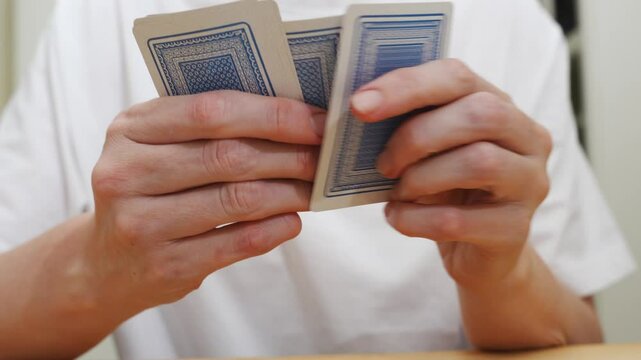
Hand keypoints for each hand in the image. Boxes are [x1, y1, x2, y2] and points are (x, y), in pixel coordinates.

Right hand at [87, 91, 323, 310]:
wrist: (105, 263)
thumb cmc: (147, 190)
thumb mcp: (156, 146)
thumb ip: (206, 128)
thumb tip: (292, 119)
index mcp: (129, 129)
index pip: (211, 111)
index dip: (272, 114)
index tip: (315, 120)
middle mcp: (126, 174)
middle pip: (229, 156)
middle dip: (289, 154)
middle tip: (323, 157)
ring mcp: (141, 224)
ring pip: (238, 199)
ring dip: (289, 192)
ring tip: (313, 188)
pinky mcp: (165, 266)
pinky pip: (236, 243)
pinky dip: (275, 229)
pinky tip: (293, 220)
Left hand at [351, 59, 551, 287]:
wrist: (479, 252)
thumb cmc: (446, 190)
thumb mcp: (428, 151)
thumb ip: (402, 125)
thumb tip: (347, 111)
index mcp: (499, 103)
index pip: (457, 76)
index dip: (406, 86)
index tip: (359, 105)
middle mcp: (526, 137)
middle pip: (480, 114)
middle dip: (417, 136)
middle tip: (383, 164)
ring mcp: (529, 183)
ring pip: (480, 162)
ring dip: (421, 178)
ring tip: (396, 193)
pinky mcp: (516, 229)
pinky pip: (459, 219)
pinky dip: (416, 219)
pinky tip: (398, 218)